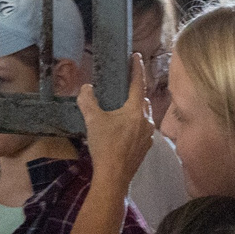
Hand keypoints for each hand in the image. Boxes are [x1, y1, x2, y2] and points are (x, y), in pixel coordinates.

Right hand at [78, 53, 158, 188]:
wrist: (113, 176)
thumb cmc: (105, 145)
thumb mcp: (92, 120)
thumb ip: (88, 100)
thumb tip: (86, 88)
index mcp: (135, 110)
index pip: (138, 83)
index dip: (136, 68)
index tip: (136, 56)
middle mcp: (146, 120)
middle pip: (142, 100)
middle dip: (135, 92)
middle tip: (124, 87)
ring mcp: (148, 135)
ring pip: (144, 115)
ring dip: (135, 109)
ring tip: (122, 109)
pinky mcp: (146, 147)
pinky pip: (143, 129)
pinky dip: (135, 124)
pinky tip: (124, 130)